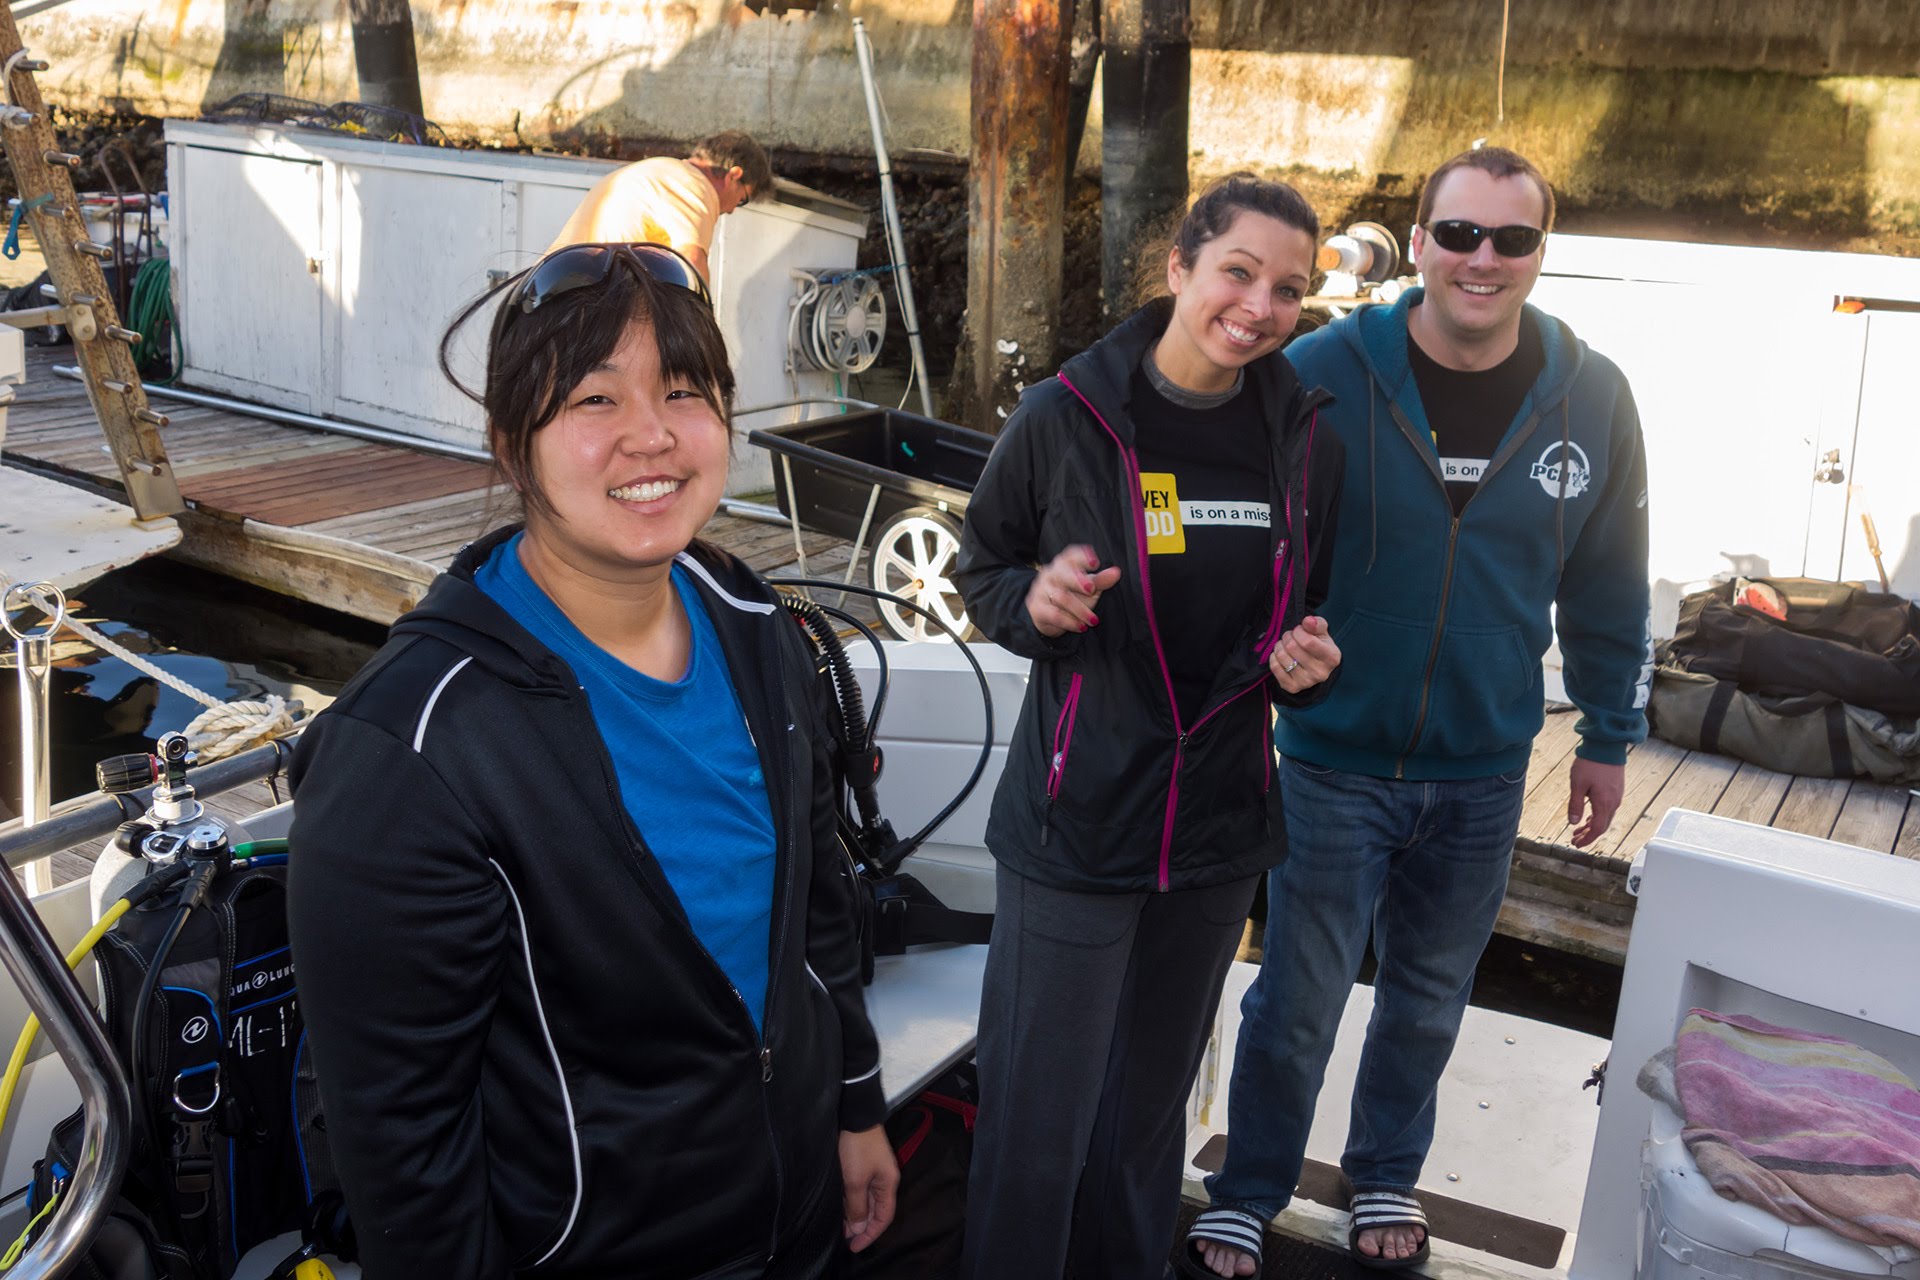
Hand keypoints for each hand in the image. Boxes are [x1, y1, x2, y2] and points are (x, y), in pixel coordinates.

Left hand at [839, 1125, 897, 1252]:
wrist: (854, 1114)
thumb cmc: (857, 1148)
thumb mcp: (855, 1181)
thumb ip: (858, 1206)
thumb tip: (860, 1227)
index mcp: (888, 1184)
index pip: (883, 1217)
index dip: (870, 1234)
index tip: (854, 1246)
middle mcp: (884, 1179)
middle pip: (876, 1210)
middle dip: (861, 1226)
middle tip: (844, 1238)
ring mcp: (874, 1170)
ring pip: (867, 1200)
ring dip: (856, 1214)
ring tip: (840, 1226)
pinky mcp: (864, 1164)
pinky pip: (861, 1190)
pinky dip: (852, 1201)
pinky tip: (842, 1206)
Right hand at [1026, 545, 1121, 636]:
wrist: (1046, 616)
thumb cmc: (1071, 596)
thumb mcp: (1089, 588)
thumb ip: (1101, 580)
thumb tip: (1116, 572)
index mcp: (1064, 564)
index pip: (1070, 555)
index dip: (1082, 556)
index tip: (1095, 563)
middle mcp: (1050, 574)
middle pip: (1062, 573)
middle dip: (1078, 580)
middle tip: (1092, 589)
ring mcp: (1041, 590)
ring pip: (1061, 597)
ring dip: (1080, 610)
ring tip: (1094, 621)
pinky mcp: (1037, 608)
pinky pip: (1054, 614)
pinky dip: (1069, 622)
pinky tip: (1081, 627)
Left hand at [1268, 615, 1339, 693]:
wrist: (1315, 667)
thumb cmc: (1318, 646)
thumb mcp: (1321, 632)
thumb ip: (1317, 623)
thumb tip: (1308, 621)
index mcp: (1332, 658)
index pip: (1307, 641)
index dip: (1298, 631)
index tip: (1299, 630)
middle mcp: (1320, 673)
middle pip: (1292, 647)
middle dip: (1288, 637)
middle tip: (1290, 637)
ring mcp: (1306, 682)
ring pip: (1282, 656)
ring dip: (1279, 646)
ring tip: (1285, 645)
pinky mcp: (1292, 687)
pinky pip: (1274, 667)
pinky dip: (1274, 657)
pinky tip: (1280, 655)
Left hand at [1567, 757, 1624, 847]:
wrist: (1606, 746)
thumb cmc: (1591, 763)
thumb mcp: (1577, 785)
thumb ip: (1575, 805)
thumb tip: (1573, 822)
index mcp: (1605, 803)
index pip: (1598, 829)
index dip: (1587, 839)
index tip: (1577, 844)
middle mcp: (1614, 802)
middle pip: (1602, 826)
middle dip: (1588, 835)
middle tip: (1575, 839)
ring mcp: (1616, 796)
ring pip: (1605, 817)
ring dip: (1592, 825)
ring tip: (1578, 830)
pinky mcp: (1616, 790)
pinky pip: (1608, 809)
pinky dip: (1597, 816)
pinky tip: (1589, 816)